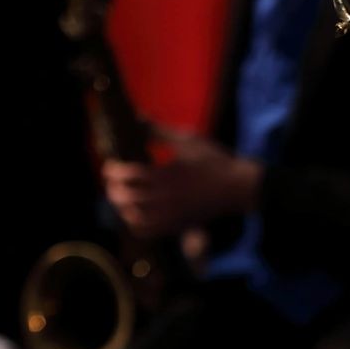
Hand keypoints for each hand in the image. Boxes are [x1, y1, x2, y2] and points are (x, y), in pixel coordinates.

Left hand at [102, 128, 259, 238]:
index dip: (112, 170)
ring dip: (121, 205)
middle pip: (125, 196)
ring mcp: (170, 214)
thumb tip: (137, 117)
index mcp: (166, 175)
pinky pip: (146, 231)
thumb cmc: (215, 162)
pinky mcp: (176, 225)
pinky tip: (134, 212)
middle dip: (113, 187)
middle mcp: (165, 197)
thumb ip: (159, 131)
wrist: (239, 187)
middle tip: (113, 180)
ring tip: (121, 196)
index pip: (128, 174)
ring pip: (132, 215)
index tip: (110, 165)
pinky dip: (134, 223)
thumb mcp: (189, 140)